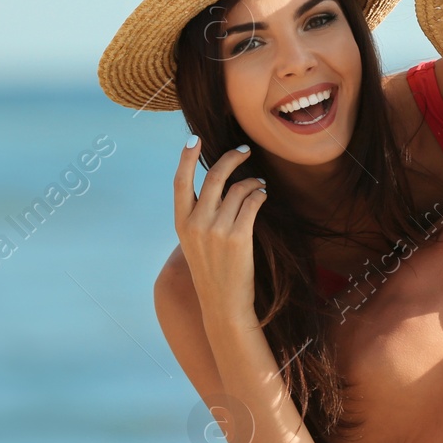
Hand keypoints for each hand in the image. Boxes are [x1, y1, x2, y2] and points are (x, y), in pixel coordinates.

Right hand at [173, 138, 267, 321]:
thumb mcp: (193, 243)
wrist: (223, 303)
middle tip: (244, 151)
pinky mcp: (239, 236)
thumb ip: (197, 216)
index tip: (194, 139)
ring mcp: (217, 230)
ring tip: (259, 183)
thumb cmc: (211, 272)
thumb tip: (214, 185)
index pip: (180, 182)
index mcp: (181, 223)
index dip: (186, 158)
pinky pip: (252, 203)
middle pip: (214, 177)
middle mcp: (196, 223)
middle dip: (231, 159)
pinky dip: (259, 194)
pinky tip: (263, 195)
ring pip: (237, 189)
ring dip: (252, 181)